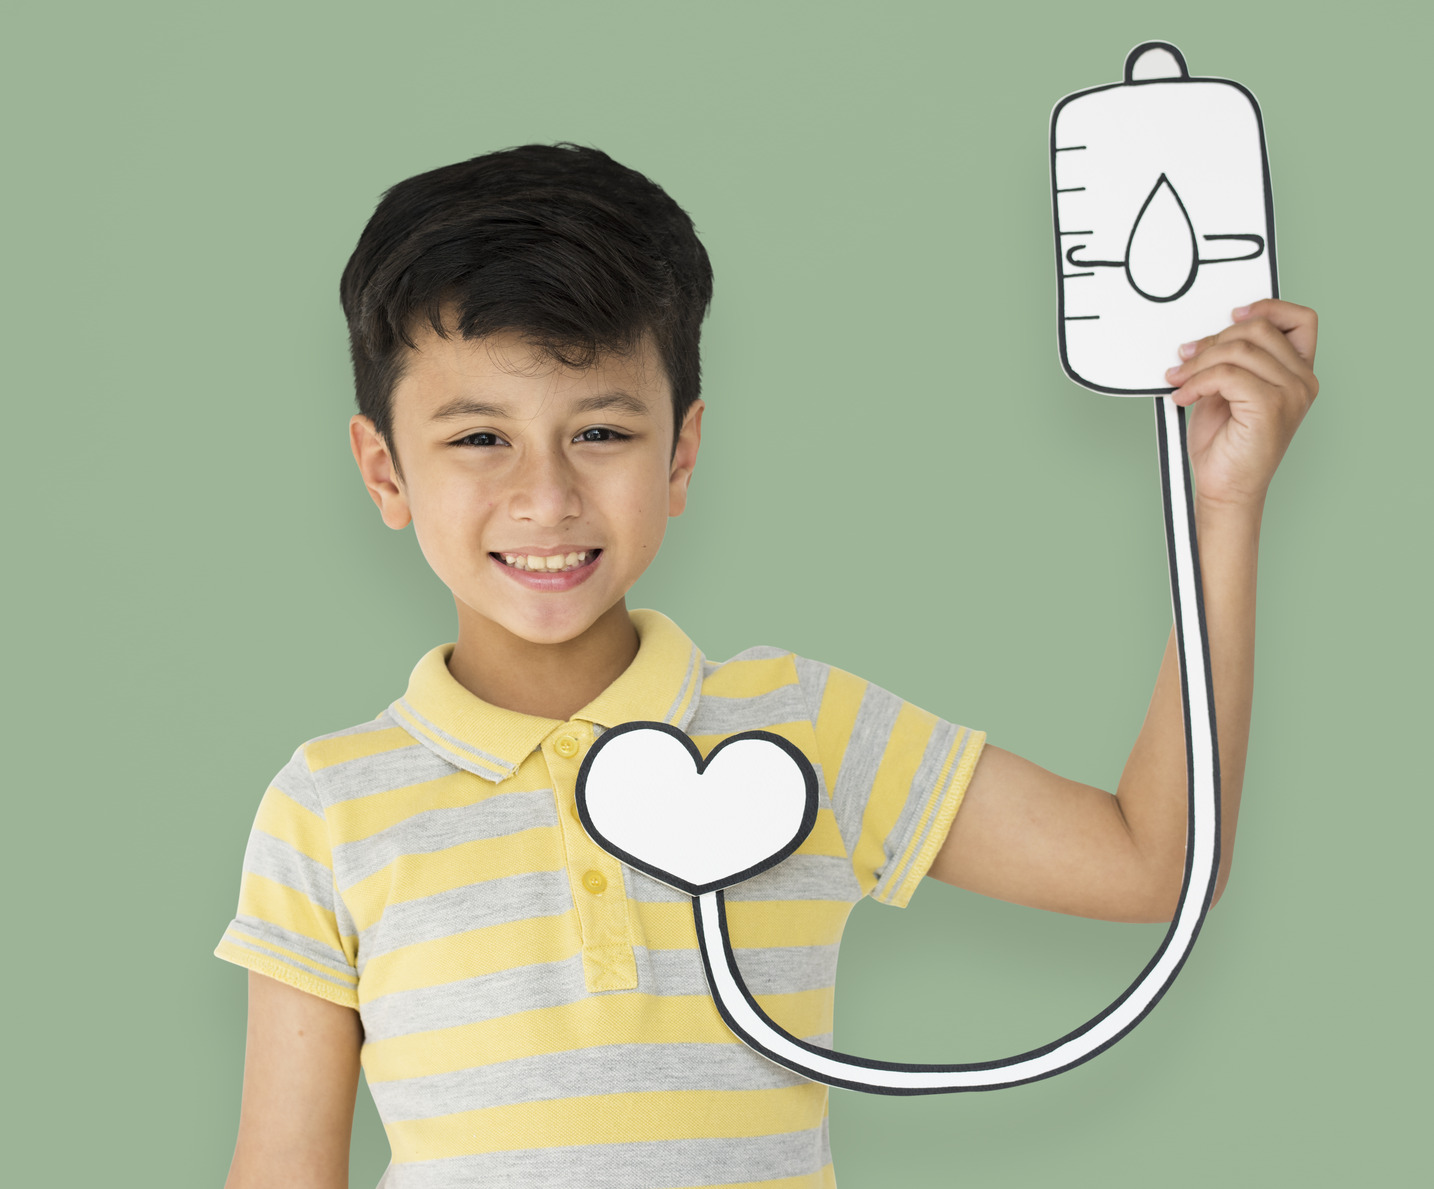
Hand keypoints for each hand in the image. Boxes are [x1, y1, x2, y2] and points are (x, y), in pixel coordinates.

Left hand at [1163, 299, 1318, 510]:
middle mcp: (1302, 381)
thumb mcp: (1228, 392)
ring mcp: (1291, 393)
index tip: (1232, 313)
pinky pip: (1226, 374)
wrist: (1225, 488)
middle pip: (1258, 330)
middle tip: (1185, 359)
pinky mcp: (1270, 406)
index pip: (1301, 320)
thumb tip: (1206, 336)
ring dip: (1199, 363)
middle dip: (1213, 340)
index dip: (1268, 307)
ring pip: (1239, 350)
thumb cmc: (1226, 445)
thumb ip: (1232, 361)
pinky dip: (1198, 382)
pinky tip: (1185, 396)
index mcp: (1297, 373)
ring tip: (1180, 380)